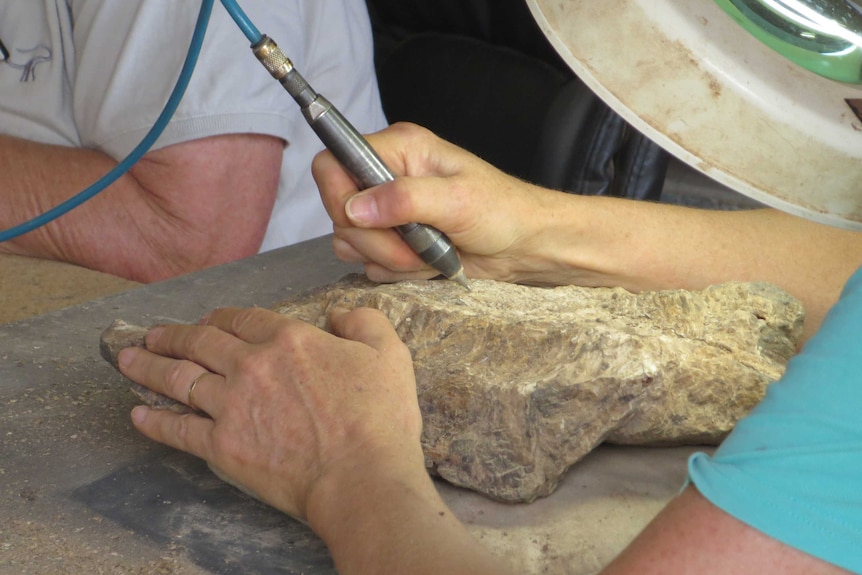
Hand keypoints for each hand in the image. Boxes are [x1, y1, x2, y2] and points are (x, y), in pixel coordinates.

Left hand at [116, 306, 422, 521]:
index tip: (208, 320)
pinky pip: (177, 430)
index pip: (242, 318)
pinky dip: (154, 421)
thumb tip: (339, 315)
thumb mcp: (389, 354)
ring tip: (128, 360)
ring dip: (148, 366)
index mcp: (288, 339)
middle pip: (200, 342)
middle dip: (172, 335)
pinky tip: (137, 414)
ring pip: (178, 379)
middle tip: (152, 334)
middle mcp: (250, 365)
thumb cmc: (379, 419)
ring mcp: (230, 406)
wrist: (360, 478)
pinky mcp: (220, 446)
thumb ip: (364, 322)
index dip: (220, 316)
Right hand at [312, 122, 574, 284]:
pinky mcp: (392, 241)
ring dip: (386, 258)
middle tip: (415, 249)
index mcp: (399, 149)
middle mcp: (386, 177)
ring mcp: (387, 212)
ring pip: (350, 241)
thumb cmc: (503, 212)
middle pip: (338, 211)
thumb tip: (356, 207)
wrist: (524, 247)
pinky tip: (425, 264)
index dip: (338, 196)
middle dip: (375, 240)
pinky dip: (394, 270)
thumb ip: (404, 200)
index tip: (364, 221)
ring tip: (426, 256)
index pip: (333, 163)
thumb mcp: (457, 200)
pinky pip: (368, 262)